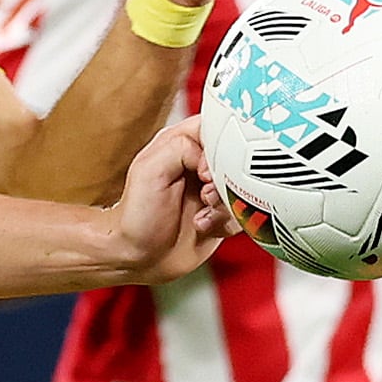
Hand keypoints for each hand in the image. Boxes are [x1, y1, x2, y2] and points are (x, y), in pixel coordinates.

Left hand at [108, 118, 230, 282]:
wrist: (139, 257)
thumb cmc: (136, 215)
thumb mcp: (149, 170)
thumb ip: (180, 147)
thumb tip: (209, 155)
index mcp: (182, 142)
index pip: (218, 125)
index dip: (222, 143)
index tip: (209, 167)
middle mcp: (201, 163)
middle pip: (237, 156)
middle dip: (226, 179)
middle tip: (206, 193)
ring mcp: (214, 189)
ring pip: (244, 186)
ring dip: (225, 204)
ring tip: (202, 212)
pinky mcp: (223, 213)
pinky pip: (243, 212)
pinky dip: (225, 222)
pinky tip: (203, 225)